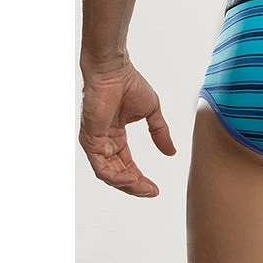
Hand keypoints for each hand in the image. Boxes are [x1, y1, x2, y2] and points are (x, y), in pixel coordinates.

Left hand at [79, 63, 175, 196]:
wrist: (115, 71)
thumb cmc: (129, 84)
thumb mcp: (151, 113)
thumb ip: (159, 133)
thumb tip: (171, 152)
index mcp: (115, 136)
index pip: (125, 164)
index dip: (139, 178)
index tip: (154, 188)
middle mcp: (104, 142)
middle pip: (117, 173)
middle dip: (134, 185)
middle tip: (150, 192)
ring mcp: (95, 142)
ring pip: (108, 174)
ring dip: (126, 184)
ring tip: (143, 188)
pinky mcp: (90, 140)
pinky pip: (100, 166)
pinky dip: (115, 176)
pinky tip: (130, 179)